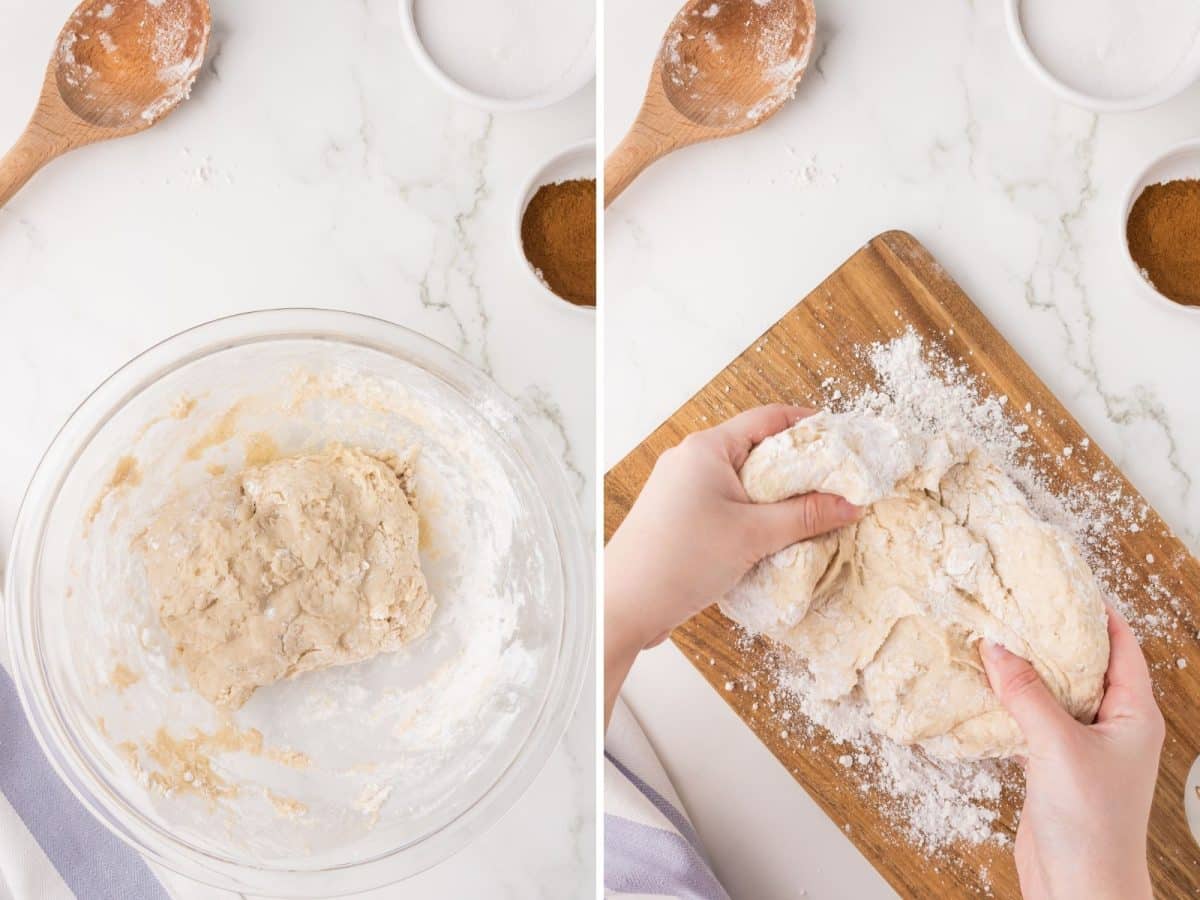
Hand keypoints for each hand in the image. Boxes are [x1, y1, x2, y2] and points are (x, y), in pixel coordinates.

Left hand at [605, 405, 861, 724]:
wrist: (623, 607)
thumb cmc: (682, 561)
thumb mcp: (753, 536)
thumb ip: (805, 516)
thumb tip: (851, 503)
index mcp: (706, 448)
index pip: (769, 419)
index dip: (810, 426)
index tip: (845, 442)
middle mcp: (691, 460)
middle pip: (758, 450)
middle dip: (799, 468)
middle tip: (839, 484)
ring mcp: (682, 490)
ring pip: (743, 482)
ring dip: (777, 497)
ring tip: (815, 514)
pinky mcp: (679, 518)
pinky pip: (727, 506)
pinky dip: (754, 517)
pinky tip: (777, 538)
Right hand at [981, 608, 1164, 899]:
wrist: (1079, 889)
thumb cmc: (1090, 822)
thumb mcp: (1057, 746)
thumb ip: (1025, 693)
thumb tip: (994, 645)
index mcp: (1134, 715)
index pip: (1121, 647)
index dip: (1096, 612)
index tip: (1063, 581)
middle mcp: (1113, 726)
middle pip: (1083, 665)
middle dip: (1050, 636)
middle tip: (1015, 603)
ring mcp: (1083, 747)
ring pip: (1053, 693)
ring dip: (1024, 669)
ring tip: (991, 637)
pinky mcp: (1053, 767)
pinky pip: (1032, 720)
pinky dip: (1009, 702)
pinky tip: (981, 688)